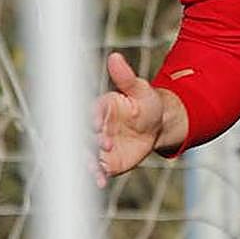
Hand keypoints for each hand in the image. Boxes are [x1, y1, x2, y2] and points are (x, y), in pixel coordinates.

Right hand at [93, 52, 167, 187]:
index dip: (92, 119)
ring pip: (86, 154)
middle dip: (89, 142)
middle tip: (102, 147)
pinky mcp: (105, 162)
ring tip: (94, 170)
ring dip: (87, 162)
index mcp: (100, 108)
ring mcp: (98, 146)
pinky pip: (97, 170)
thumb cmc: (146, 103)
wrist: (155, 126)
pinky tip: (99, 182)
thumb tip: (115, 56)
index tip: (98, 125)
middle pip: (83, 136)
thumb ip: (126, 77)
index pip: (90, 113)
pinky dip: (95, 176)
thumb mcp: (140, 90)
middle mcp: (95, 127)